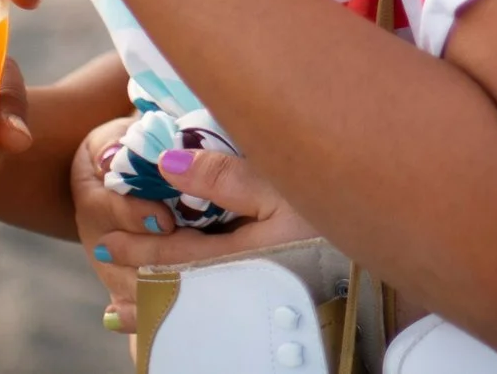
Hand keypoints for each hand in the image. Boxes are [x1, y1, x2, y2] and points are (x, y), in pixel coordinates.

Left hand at [75, 135, 319, 333]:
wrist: (388, 250)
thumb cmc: (334, 214)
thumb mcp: (282, 186)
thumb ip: (223, 176)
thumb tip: (165, 165)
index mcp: (238, 259)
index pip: (171, 258)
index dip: (137, 249)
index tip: (107, 243)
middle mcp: (241, 290)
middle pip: (176, 292)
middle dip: (136, 285)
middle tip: (107, 272)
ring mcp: (258, 306)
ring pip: (194, 314)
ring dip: (154, 310)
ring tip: (121, 311)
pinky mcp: (278, 312)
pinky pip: (220, 326)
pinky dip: (191, 326)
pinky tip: (178, 331)